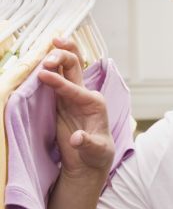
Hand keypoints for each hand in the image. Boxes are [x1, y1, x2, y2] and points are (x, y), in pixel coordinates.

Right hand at [38, 38, 114, 178]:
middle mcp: (84, 94)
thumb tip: (76, 138)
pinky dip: (47, 66)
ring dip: (54, 55)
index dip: (59, 82)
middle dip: (61, 57)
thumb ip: (87, 143)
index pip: (75, 89)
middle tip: (46, 60)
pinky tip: (38, 59)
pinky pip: (53, 77)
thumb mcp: (96, 151)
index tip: (43, 75)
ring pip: (64, 67)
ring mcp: (71, 94)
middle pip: (74, 65)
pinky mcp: (59, 99)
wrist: (91, 159)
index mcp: (95, 103)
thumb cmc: (97, 153)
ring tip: (43, 49)